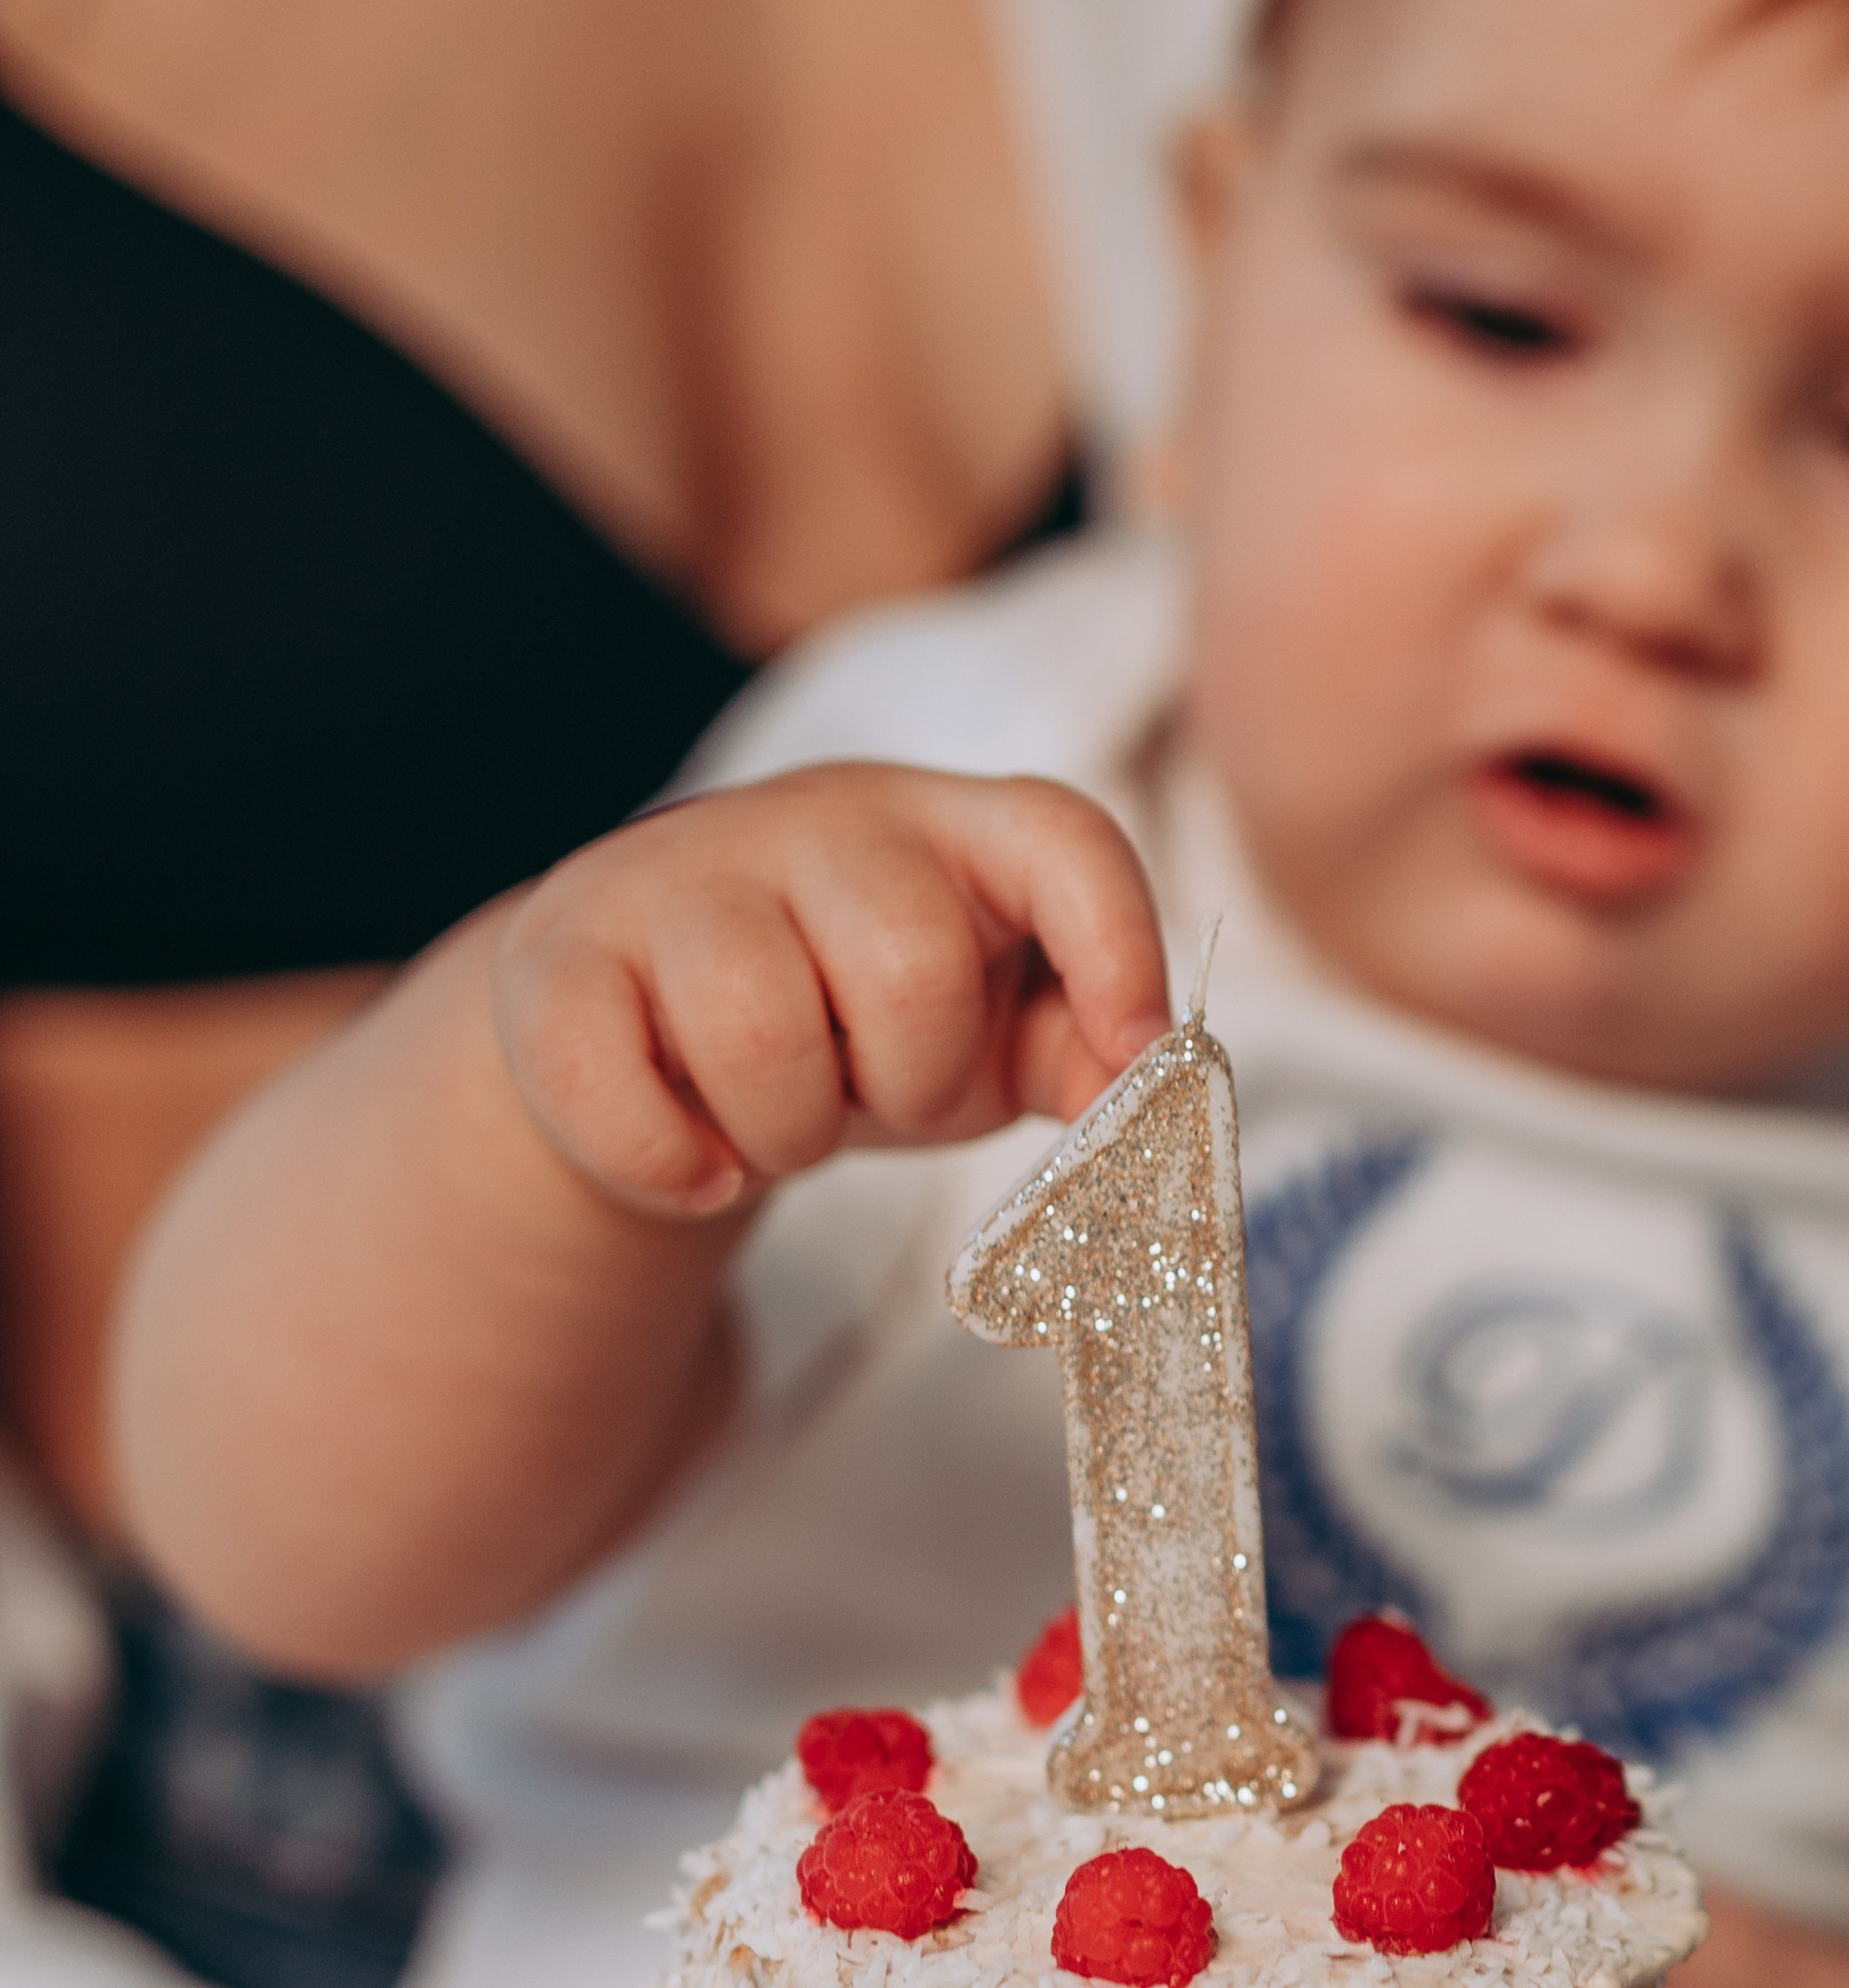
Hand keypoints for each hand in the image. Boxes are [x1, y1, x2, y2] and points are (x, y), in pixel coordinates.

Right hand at [494, 763, 1173, 1219]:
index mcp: (949, 831)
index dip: (1117, 946)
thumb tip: (1149, 1093)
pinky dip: (671, 1166)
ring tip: (778, 1120)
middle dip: (911, 1079)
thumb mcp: (984, 1039)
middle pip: (909, 964)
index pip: (1063, 836)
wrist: (640, 1034)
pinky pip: (620, 1094)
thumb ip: (1081, 1056)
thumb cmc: (849, 1028)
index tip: (1132, 1056)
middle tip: (872, 1093)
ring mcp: (675, 875)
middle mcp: (817, 820)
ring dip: (788, 1132)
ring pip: (758, 1033)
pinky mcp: (559, 958)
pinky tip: (694, 1162)